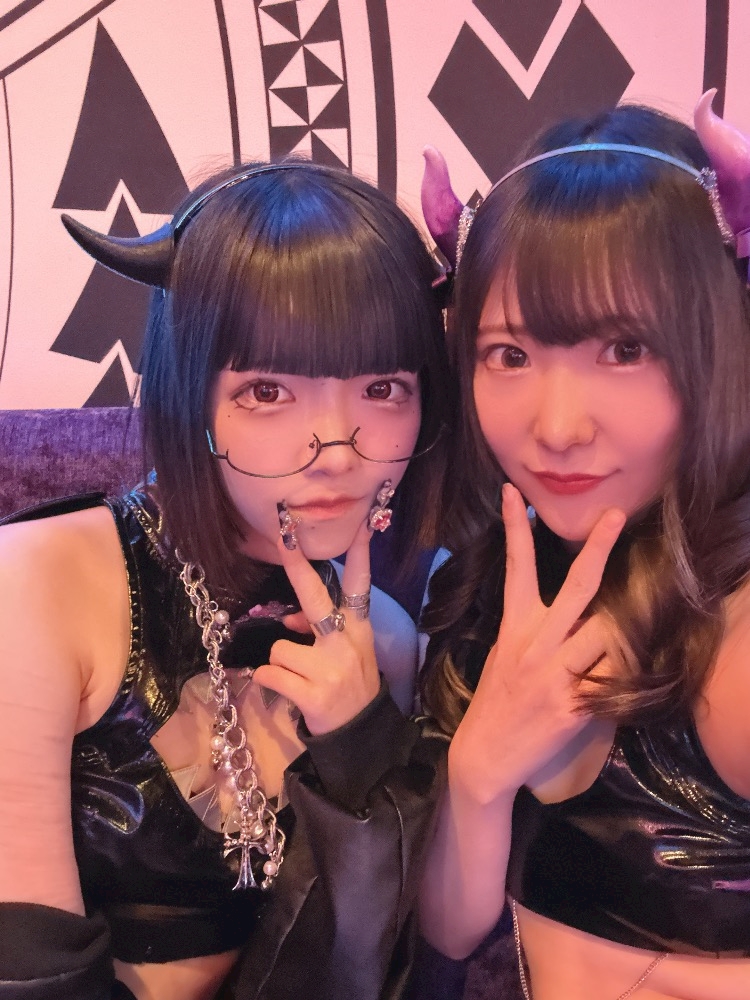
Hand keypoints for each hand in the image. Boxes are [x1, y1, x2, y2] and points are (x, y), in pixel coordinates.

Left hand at [251, 520, 380, 734]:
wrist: (361, 739)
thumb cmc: (350, 688)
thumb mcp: (346, 655)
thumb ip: (320, 632)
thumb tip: (288, 620)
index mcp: (358, 630)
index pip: (360, 585)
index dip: (360, 554)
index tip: (360, 524)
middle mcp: (346, 644)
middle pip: (315, 599)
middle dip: (297, 567)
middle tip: (285, 539)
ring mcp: (330, 669)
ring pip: (279, 647)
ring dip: (280, 662)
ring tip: (298, 679)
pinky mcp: (312, 694)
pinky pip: (270, 674)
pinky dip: (268, 682)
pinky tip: (285, 692)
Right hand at [450, 483, 624, 802]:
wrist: (484, 755)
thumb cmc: (497, 700)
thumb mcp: (507, 654)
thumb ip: (536, 629)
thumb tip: (572, 608)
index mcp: (516, 626)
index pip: (515, 568)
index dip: (515, 528)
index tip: (514, 492)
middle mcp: (536, 643)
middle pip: (575, 588)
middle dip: (597, 549)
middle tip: (615, 515)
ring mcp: (555, 674)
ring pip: (606, 632)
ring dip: (630, 622)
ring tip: (655, 602)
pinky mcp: (573, 706)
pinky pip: (613, 679)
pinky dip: (629, 672)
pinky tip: (643, 667)